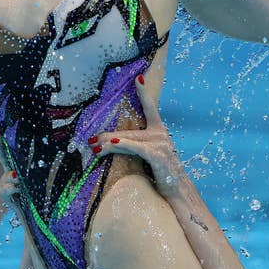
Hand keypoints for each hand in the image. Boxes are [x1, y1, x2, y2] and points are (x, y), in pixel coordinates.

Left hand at [89, 75, 184, 195]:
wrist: (178, 192)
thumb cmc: (162, 174)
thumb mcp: (148, 156)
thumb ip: (134, 146)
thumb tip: (109, 143)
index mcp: (160, 131)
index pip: (150, 107)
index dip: (144, 92)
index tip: (138, 77)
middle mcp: (161, 134)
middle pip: (129, 130)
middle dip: (107, 136)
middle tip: (90, 140)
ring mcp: (160, 144)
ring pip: (128, 140)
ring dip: (109, 144)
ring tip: (94, 147)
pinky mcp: (157, 155)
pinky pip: (136, 148)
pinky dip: (124, 145)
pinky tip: (112, 143)